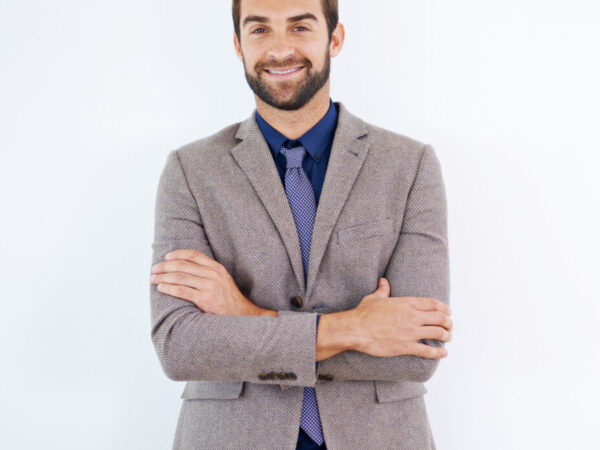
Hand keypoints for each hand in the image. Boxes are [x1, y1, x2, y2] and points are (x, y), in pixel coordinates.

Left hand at [150, 249, 264, 315]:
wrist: (241, 314)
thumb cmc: (229, 298)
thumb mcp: (223, 279)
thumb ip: (208, 272)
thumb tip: (187, 267)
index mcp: (216, 268)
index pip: (194, 255)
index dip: (178, 254)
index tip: (166, 257)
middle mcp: (212, 275)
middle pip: (183, 265)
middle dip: (165, 266)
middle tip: (154, 269)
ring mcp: (208, 287)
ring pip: (180, 277)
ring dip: (163, 277)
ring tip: (153, 278)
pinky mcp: (204, 299)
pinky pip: (182, 291)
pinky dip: (169, 288)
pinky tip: (161, 288)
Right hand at [350, 278, 452, 358]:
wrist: (356, 330)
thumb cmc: (364, 314)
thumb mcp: (374, 298)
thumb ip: (382, 290)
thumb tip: (383, 281)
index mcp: (406, 303)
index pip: (433, 304)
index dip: (444, 308)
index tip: (448, 311)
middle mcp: (412, 316)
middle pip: (440, 318)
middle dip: (448, 322)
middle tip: (450, 326)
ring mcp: (411, 332)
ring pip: (438, 333)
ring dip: (446, 336)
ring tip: (448, 337)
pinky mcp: (407, 346)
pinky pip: (428, 351)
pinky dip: (438, 352)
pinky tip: (443, 353)